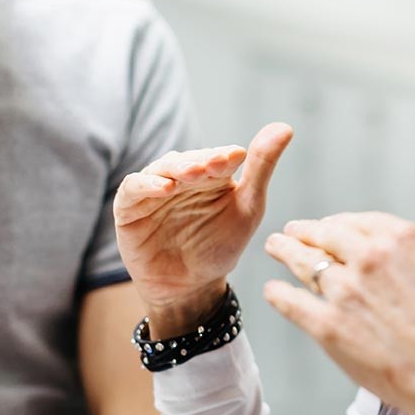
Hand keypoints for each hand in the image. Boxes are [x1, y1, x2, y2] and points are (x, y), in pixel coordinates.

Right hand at [114, 123, 292, 336]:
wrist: (190, 287)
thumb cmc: (220, 246)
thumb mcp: (248, 208)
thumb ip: (262, 169)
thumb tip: (285, 128)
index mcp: (210, 174)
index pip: (217, 157)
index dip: (225, 156)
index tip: (238, 156)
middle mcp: (181, 176)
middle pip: (189, 160)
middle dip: (203, 160)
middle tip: (216, 163)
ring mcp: (153, 190)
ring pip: (162, 168)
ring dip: (178, 168)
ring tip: (193, 173)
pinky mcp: (129, 207)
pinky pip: (133, 188)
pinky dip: (146, 184)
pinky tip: (164, 188)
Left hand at [263, 162, 414, 414]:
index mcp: (399, 236)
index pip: (356, 221)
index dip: (340, 224)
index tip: (329, 227)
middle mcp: (367, 257)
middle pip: (324, 236)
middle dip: (305, 232)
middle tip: (291, 233)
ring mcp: (345, 293)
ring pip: (304, 263)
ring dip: (285, 252)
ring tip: (275, 248)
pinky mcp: (329, 328)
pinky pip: (292, 303)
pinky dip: (279, 295)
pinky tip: (272, 291)